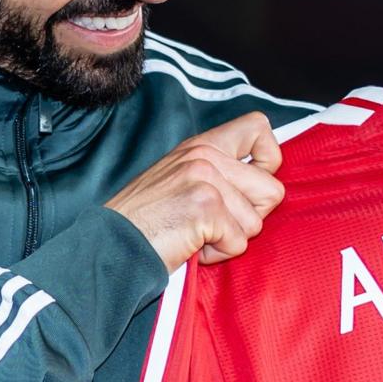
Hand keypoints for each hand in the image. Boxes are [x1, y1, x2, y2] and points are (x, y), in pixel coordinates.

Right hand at [107, 112, 285, 267]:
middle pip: (271, 190)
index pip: (259, 127)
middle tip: (214, 224)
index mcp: (201, 145)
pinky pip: (238, 243)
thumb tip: (263, 178)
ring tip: (194, 234)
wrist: (110, 244)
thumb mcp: (179, 179)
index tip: (251, 186)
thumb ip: (217, 172)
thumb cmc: (145, 221)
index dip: (269, 161)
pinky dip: (216, 254)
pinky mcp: (206, 208)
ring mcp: (206, 179)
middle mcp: (205, 156)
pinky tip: (189, 245)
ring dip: (228, 239)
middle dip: (250, 217)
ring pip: (255, 222)